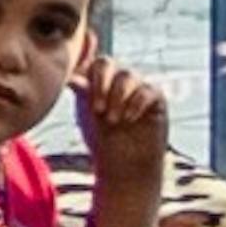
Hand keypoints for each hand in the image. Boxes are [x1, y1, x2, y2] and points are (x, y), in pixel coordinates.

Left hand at [77, 50, 173, 194]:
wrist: (124, 164)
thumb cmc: (102, 138)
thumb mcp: (87, 113)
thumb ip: (83, 92)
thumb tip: (69, 77)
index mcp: (96, 80)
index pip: (90, 62)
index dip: (84, 65)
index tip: (81, 87)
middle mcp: (116, 80)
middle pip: (107, 63)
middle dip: (100, 84)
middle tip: (97, 110)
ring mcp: (137, 86)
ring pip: (127, 75)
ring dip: (117, 97)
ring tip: (112, 120)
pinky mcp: (156, 98)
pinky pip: (148, 89)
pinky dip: (136, 103)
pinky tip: (129, 119)